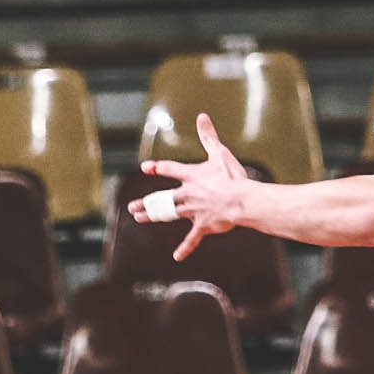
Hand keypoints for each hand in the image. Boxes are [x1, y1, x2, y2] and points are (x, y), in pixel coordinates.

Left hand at [133, 116, 258, 261]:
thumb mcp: (219, 153)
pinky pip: (192, 238)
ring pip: (168, 214)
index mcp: (191, 176)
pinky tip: (176, 256)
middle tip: (132, 207)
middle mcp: (187, 194)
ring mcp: (193, 211)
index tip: (146, 168)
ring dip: (153, 216)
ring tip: (139, 218)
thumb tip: (201, 116)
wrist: (241, 200)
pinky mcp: (202, 225)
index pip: (170, 170)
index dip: (158, 168)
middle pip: (162, 198)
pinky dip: (185, 247)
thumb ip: (208, 136)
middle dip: (146, 203)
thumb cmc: (232, 176)